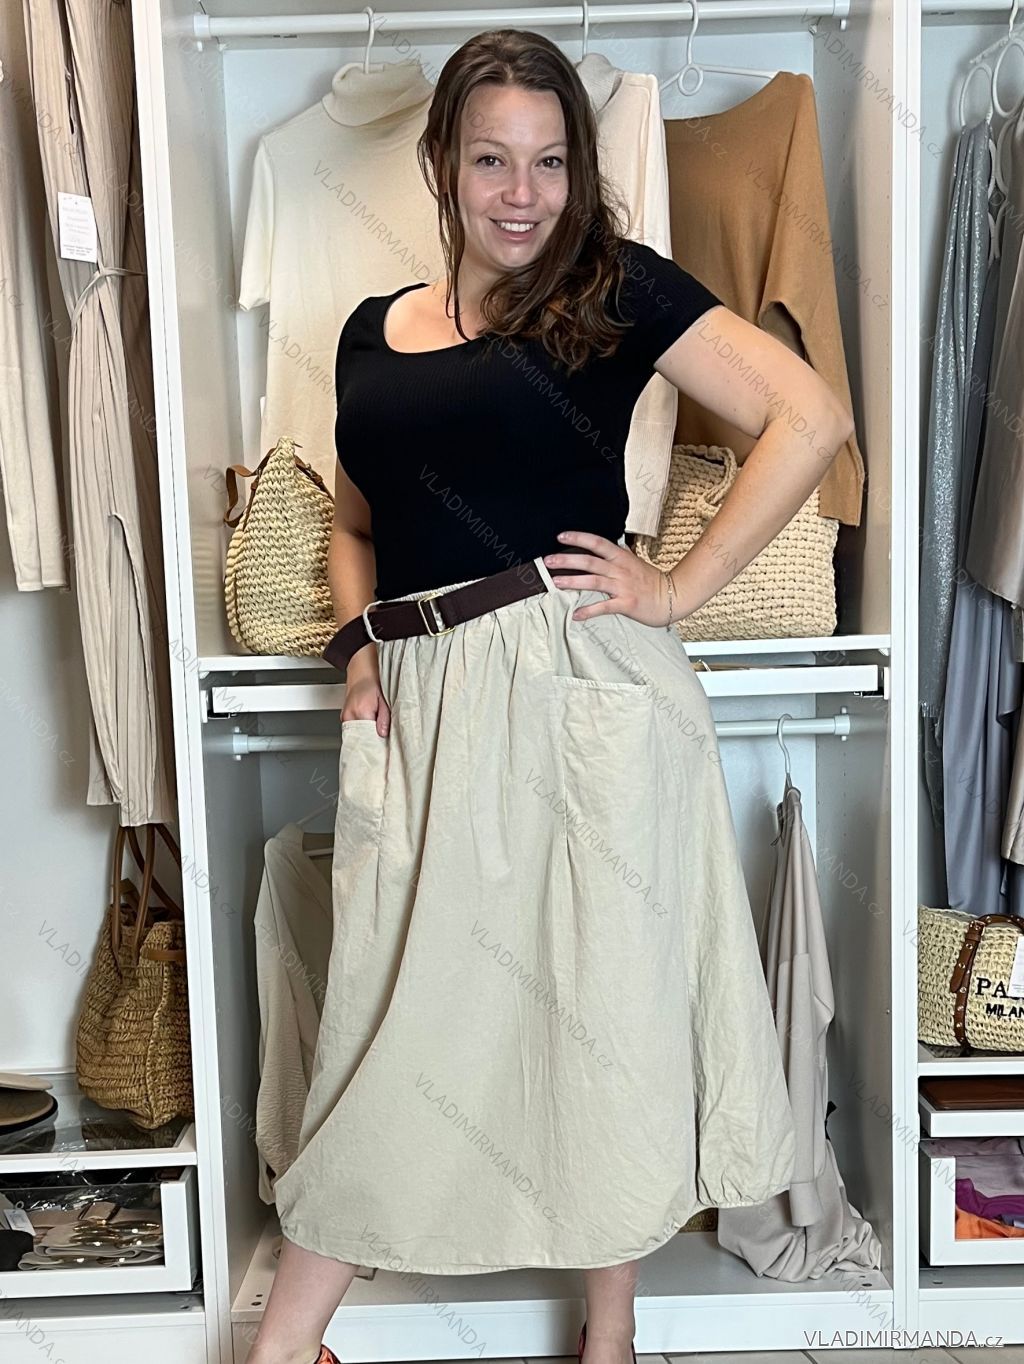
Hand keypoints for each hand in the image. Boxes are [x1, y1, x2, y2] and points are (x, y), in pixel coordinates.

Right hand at [341, 674, 391, 735]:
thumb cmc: (373, 683)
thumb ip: (384, 717)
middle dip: (373, 739)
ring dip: (367, 734)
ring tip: (376, 727)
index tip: (385, 743)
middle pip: (362, 738)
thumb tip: (383, 734)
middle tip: (382, 736)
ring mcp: (345, 717)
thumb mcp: (384, 699)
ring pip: (358, 734)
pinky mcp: (345, 718)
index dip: (379, 741)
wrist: (362, 673)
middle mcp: (350, 715)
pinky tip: (370, 724)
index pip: (369, 737)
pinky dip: (363, 729)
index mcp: (361, 711)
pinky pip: (354, 729)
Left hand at [544, 531, 674, 626]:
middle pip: (590, 561)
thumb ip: (620, 554)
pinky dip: (589, 611)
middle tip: (548, 561)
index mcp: (621, 557)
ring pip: (594, 581)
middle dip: (567, 560)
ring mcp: (623, 587)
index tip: (560, 537)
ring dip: (573, 581)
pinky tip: (576, 615)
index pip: (597, 543)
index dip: (578, 538)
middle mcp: (620, 570)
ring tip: (556, 582)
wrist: (673, 597)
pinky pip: (604, 607)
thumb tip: (609, 545)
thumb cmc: (652, 581)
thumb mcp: (635, 562)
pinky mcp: (626, 604)